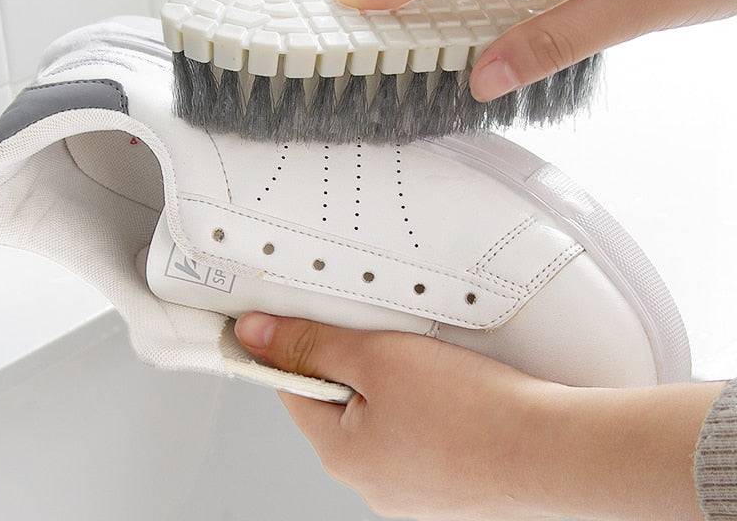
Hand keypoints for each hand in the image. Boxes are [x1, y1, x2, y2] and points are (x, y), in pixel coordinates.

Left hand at [235, 311, 722, 519]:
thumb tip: (254, 336)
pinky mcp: (447, 479)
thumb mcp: (375, 358)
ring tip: (430, 363)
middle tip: (384, 335)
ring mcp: (412, 483)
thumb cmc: (471, 413)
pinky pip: (419, 429)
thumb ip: (311, 343)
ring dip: (394, 381)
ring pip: (382, 413)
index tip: (292, 322)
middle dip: (352, 361)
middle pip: (337, 400)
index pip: (290, 389)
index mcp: (341, 453)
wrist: (552, 451)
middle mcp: (370, 479)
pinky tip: (454, 390)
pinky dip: (427, 404)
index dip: (290, 347)